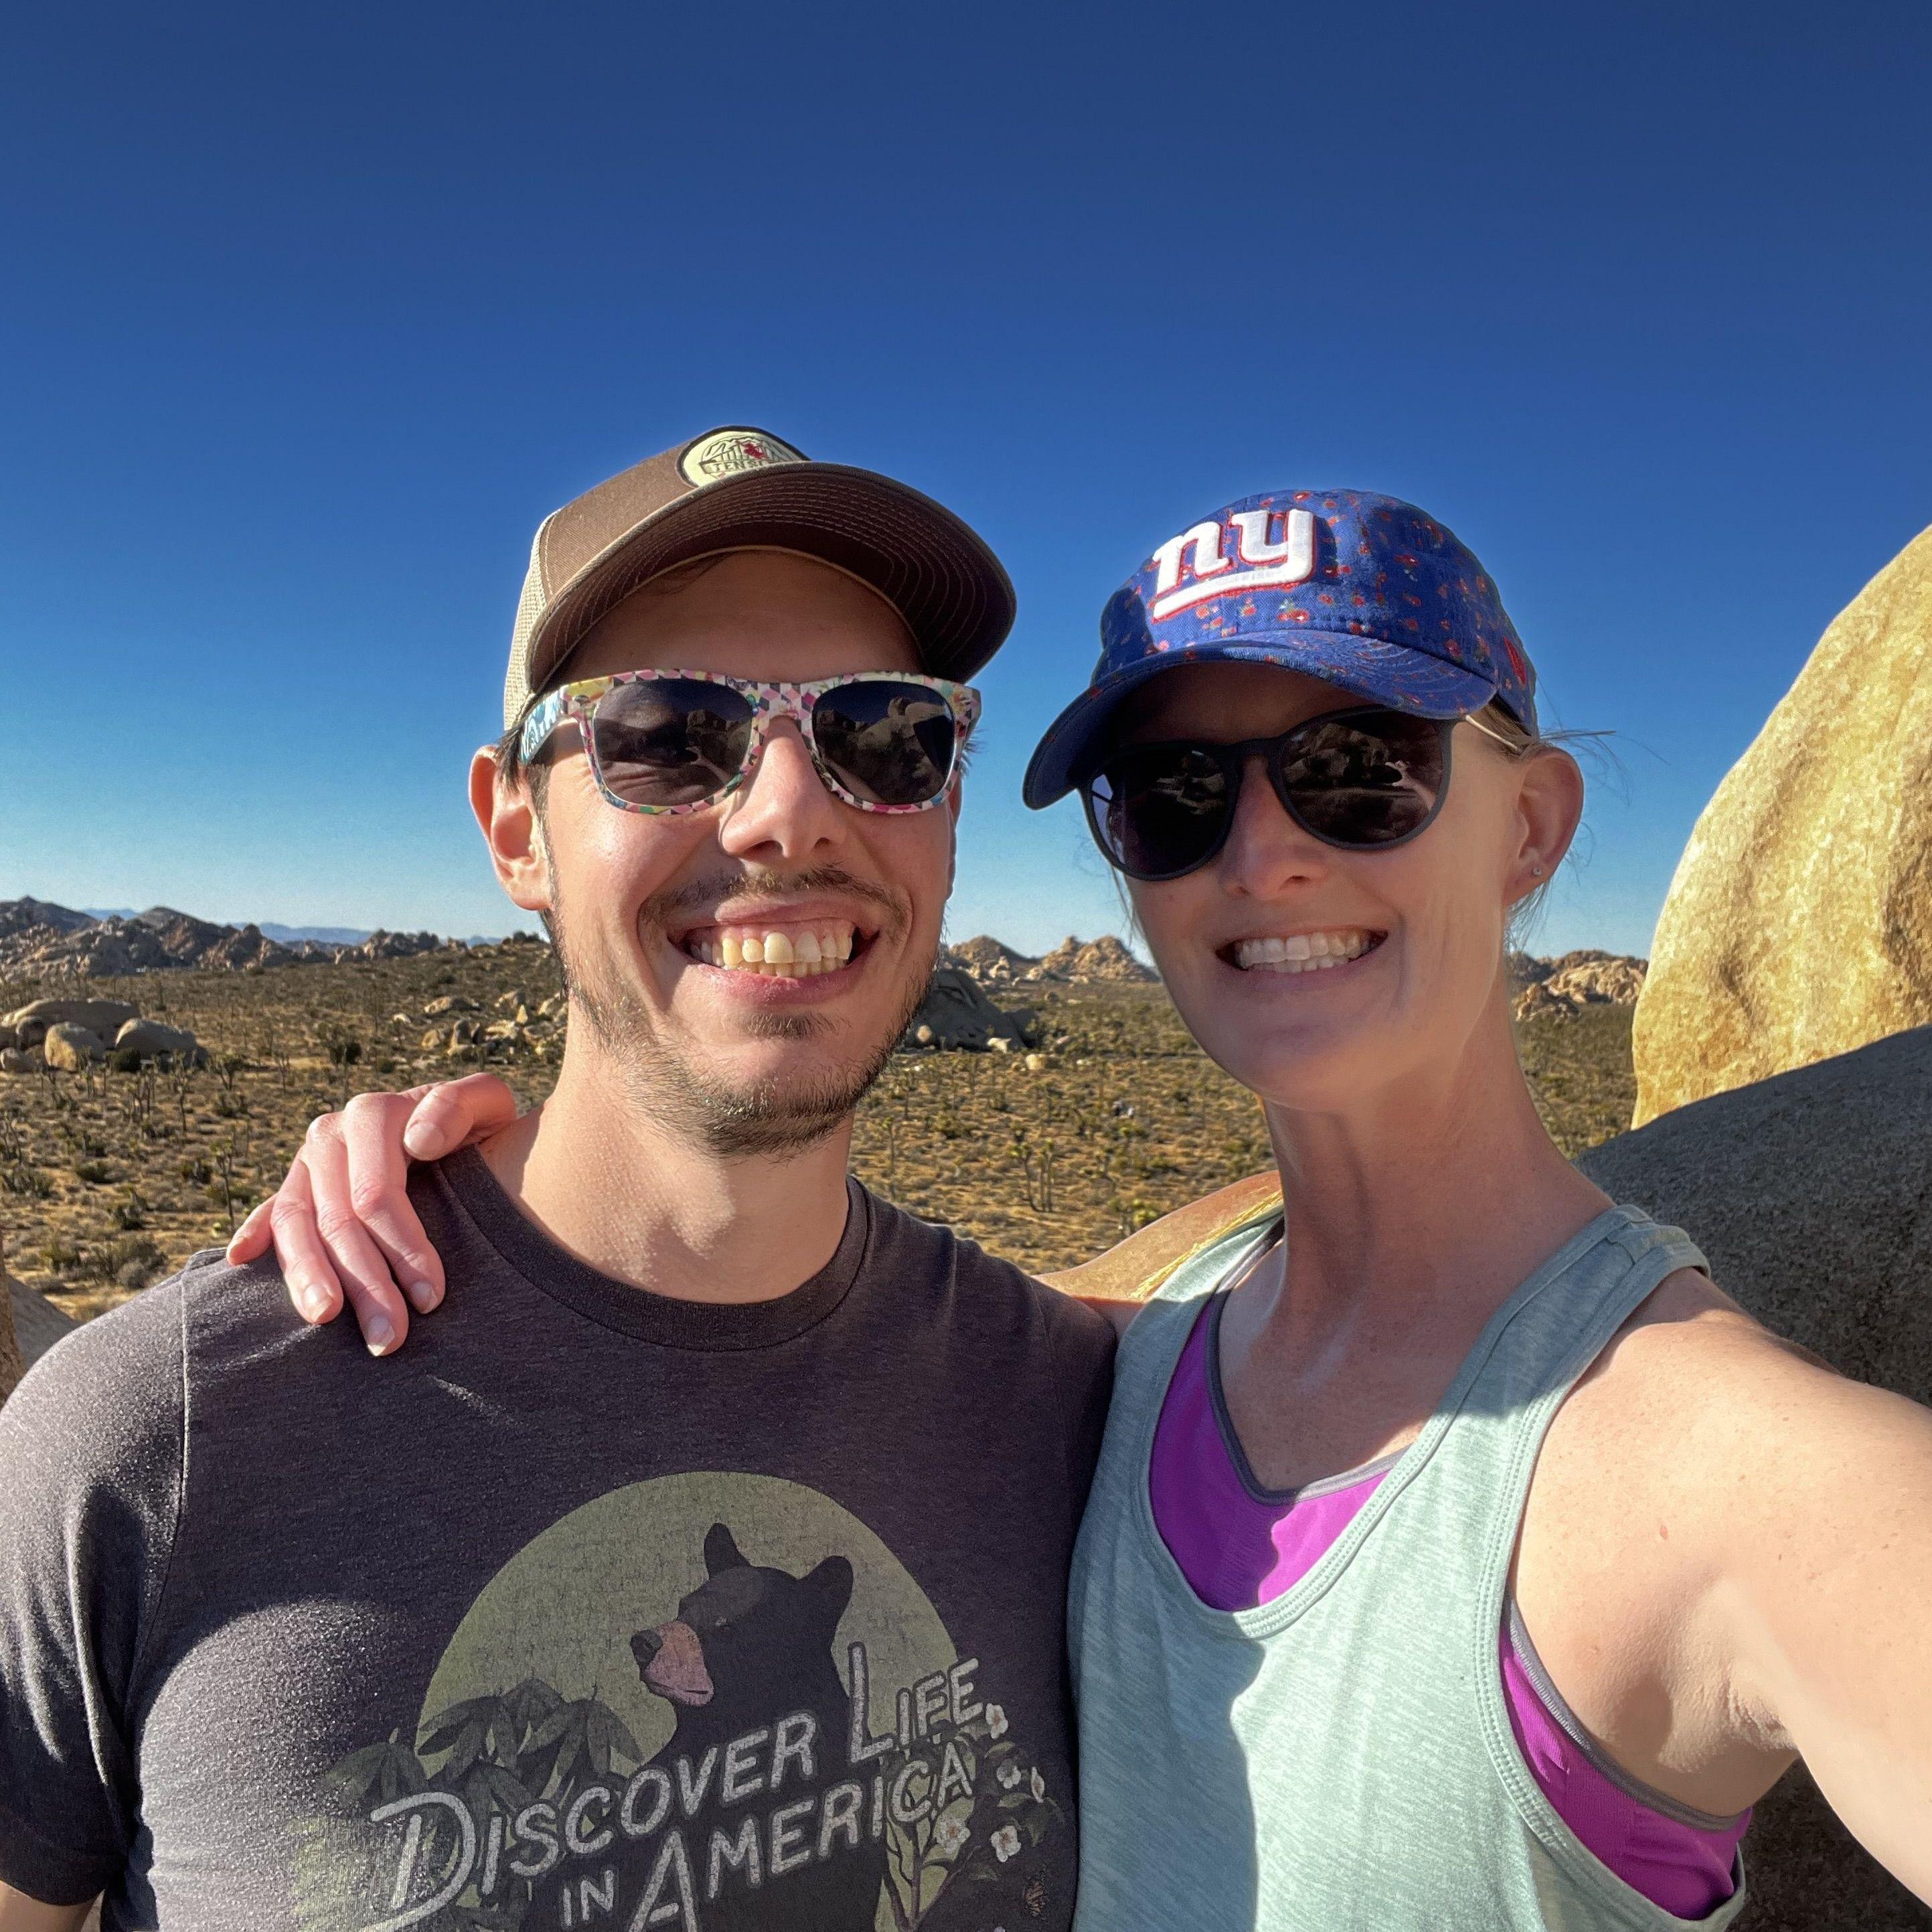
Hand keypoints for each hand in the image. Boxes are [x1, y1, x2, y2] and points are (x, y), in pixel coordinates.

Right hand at [226, 1073, 519, 1353]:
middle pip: (336, 1218)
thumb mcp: (486, 1101)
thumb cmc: (479, 1123)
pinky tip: (240, 1261)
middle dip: (363, 1283)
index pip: (377, 1193)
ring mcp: (310, 1161)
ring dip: (308, 1279)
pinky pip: (271, 1210)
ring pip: (296, 1224)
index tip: (431, 1298)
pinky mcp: (299, 1184)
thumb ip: (458, 1107)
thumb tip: (418, 1141)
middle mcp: (332, 1134)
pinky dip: (254, 1234)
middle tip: (388, 1339)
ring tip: (325, 1321)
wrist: (463, 1125)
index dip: (402, 1247)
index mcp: (374, 1114)